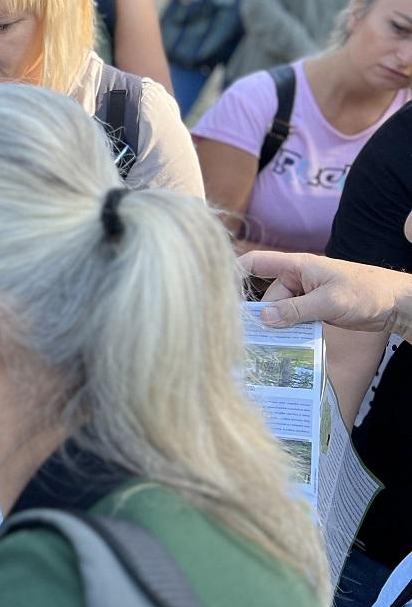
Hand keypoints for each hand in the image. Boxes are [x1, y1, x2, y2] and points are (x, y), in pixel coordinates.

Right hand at [240, 251, 410, 334]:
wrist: (396, 303)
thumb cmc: (367, 292)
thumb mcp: (329, 302)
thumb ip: (295, 310)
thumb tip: (262, 319)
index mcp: (297, 266)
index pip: (256, 262)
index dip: (233, 271)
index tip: (214, 289)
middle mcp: (296, 279)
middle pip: (266, 296)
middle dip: (263, 315)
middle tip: (257, 337)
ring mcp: (304, 295)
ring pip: (278, 311)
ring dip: (278, 326)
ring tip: (275, 343)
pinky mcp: (312, 309)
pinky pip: (291, 319)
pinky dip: (288, 330)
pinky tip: (287, 343)